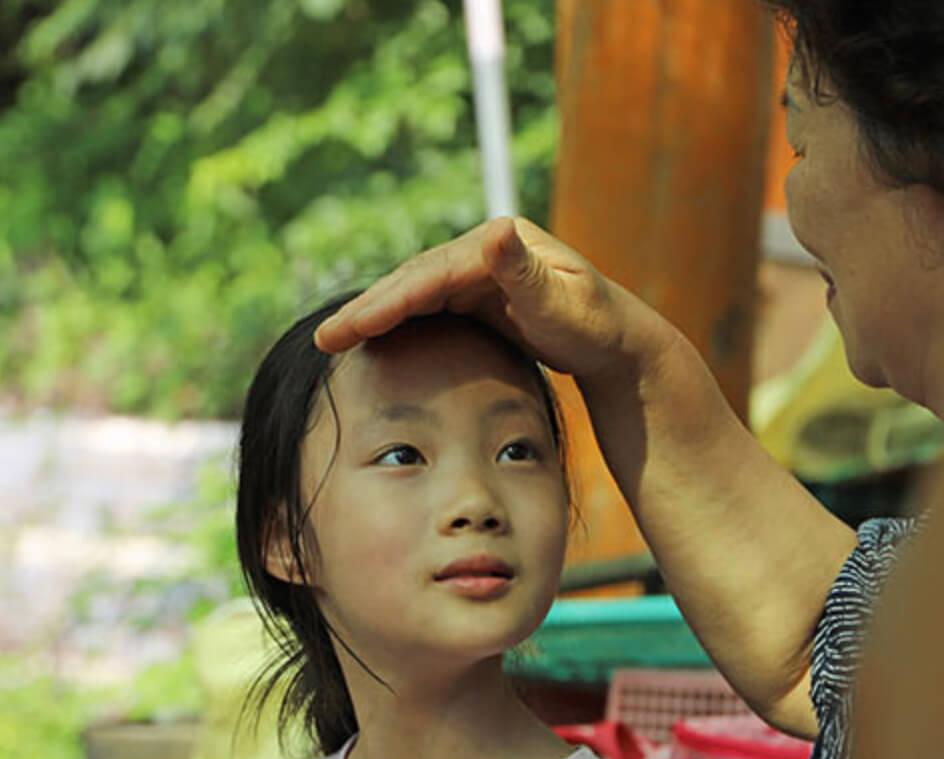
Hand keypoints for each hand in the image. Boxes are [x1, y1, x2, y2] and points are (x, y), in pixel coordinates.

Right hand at [313, 216, 684, 384]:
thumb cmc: (597, 327)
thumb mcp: (566, 303)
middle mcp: (484, 252)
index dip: (388, 299)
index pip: (430, 274)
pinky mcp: (476, 297)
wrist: (619, 344)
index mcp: (500, 245)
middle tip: (325, 339)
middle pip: (413, 280)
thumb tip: (494, 230)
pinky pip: (426, 308)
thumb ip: (526, 272)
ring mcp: (478, 274)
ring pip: (414, 293)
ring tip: (333, 341)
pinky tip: (370, 341)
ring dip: (373, 316)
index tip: (352, 327)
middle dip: (367, 308)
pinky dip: (395, 322)